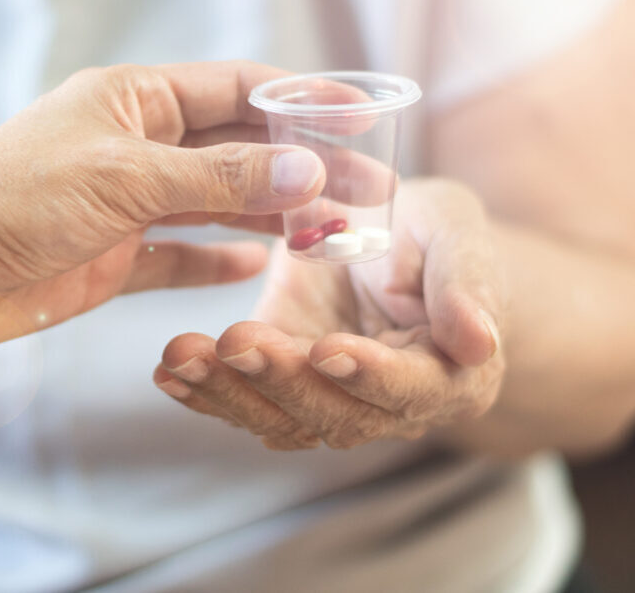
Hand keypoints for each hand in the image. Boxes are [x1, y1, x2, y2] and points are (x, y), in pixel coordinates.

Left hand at [0, 62, 351, 349]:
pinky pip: (181, 255)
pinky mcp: (114, 256)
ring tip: (332, 231)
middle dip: (303, 167)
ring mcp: (127, 203)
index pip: (240, 90)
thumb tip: (308, 170)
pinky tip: (260, 265)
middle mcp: (137, 146)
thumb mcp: (126, 177)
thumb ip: (220, 177)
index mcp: (137, 100)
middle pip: (239, 149)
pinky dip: (219, 260)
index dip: (303, 102)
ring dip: (272, 215)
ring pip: (218, 203)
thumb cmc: (10, 198)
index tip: (362, 121)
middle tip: (368, 193)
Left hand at [154, 180, 506, 449]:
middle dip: (282, 381)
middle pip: (335, 413)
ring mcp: (326, 396)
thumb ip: (466, 281)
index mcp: (447, 373)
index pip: (410, 388)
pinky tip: (168, 368)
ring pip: (279, 417)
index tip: (329, 349)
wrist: (386, 240)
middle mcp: (385, 403)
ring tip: (181, 357)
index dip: (372, 375)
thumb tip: (479, 340)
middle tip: (237, 342)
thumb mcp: (454, 230)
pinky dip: (203, 388)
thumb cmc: (431, 232)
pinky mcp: (278, 380)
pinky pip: (242, 399)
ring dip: (228, 392)